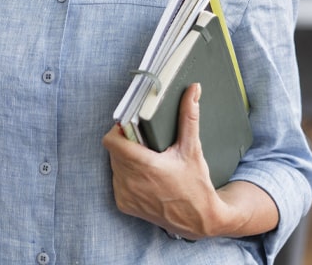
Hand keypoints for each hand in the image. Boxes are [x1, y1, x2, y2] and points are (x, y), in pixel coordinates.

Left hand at [102, 83, 230, 239]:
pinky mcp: (123, 204)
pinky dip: (126, 174)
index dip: (119, 129)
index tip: (131, 126)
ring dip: (125, 157)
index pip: (112, 140)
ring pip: (114, 164)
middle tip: (143, 140)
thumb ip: (188, 116)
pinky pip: (116, 179)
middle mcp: (131, 183)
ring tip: (145, 156)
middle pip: (114, 149)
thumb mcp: (192, 148)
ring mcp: (125, 195)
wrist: (199, 221)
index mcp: (145, 166)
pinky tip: (143, 174)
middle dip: (125, 141)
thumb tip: (192, 89)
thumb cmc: (196, 185)